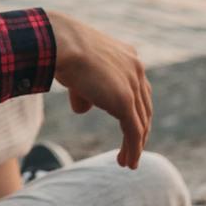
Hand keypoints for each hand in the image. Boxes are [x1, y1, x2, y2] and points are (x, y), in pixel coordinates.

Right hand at [47, 12, 151, 167]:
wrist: (61, 43)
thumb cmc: (61, 51)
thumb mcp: (76, 70)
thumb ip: (84, 91)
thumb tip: (82, 109)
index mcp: (128, 57)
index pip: (138, 89)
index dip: (135, 110)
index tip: (131, 126)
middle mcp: (136, 69)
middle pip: (144, 107)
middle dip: (140, 130)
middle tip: (133, 147)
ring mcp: (132, 85)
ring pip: (141, 123)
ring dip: (136, 145)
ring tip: (128, 162)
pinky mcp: (125, 101)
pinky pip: (133, 131)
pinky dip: (132, 149)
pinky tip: (127, 162)